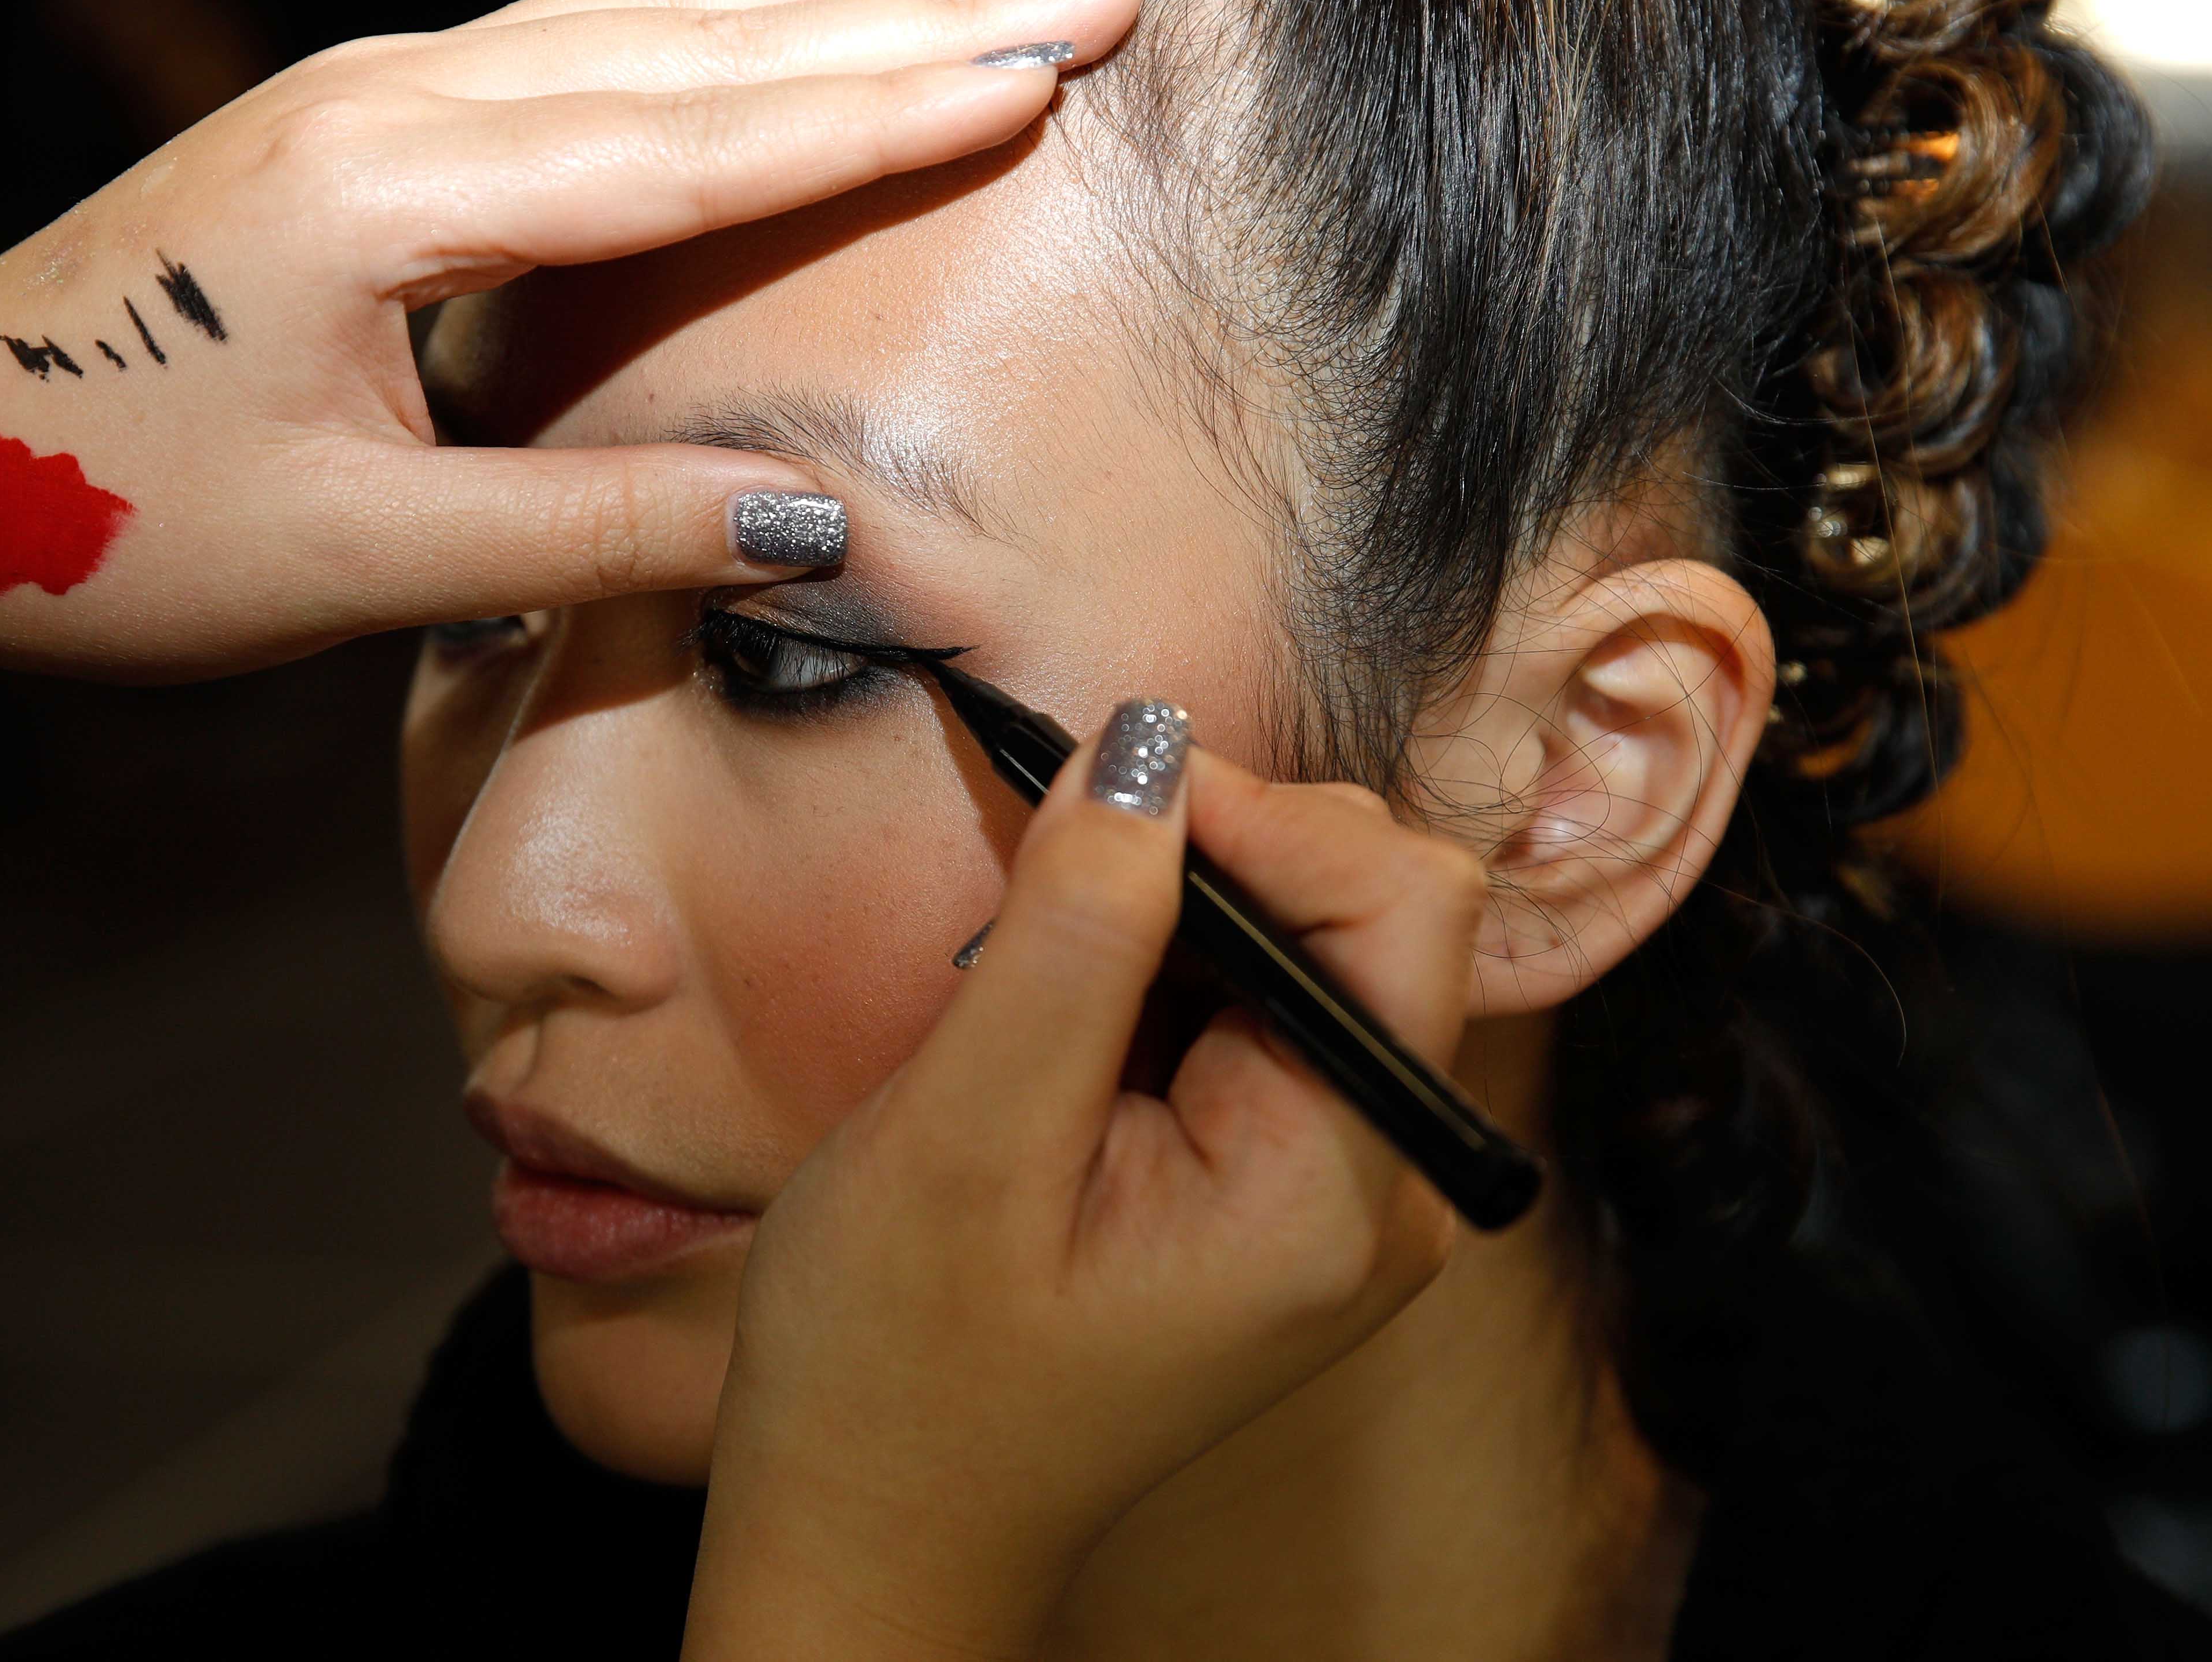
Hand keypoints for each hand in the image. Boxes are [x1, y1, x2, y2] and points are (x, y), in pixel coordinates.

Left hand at [0, 0, 1144, 692]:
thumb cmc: (102, 530)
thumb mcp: (360, 566)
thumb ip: (597, 531)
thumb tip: (817, 526)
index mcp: (402, 199)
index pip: (709, 145)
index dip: (893, 112)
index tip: (1049, 64)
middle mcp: (394, 105)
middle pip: (703, 46)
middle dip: (908, 7)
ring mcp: (366, 93)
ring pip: (638, 6)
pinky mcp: (345, 118)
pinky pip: (542, 13)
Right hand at [682, 711, 1484, 1661]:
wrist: (875, 1529)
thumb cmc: (897, 1370)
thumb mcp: (962, 1137)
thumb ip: (1072, 934)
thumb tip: (1148, 746)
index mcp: (1335, 1193)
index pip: (1400, 905)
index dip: (1260, 811)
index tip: (1102, 794)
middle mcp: (1379, 1191)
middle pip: (1376, 911)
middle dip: (1218, 855)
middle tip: (1051, 889)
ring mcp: (1335, 1192)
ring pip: (1314, 945)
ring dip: (1178, 912)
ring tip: (1040, 981)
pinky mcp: (1276, 1183)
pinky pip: (1262, 1011)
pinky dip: (1164, 971)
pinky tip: (1065, 1025)